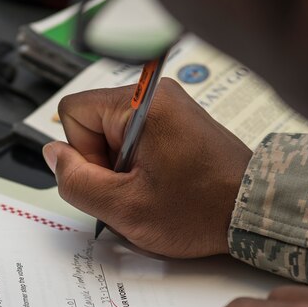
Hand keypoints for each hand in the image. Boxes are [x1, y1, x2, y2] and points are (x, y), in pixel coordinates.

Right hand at [42, 79, 252, 258]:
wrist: (254, 212)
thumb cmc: (201, 210)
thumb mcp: (124, 207)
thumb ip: (75, 180)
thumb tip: (53, 154)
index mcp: (140, 104)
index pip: (72, 112)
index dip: (82, 154)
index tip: (113, 179)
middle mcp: (156, 95)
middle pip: (93, 123)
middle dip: (104, 163)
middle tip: (136, 190)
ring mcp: (170, 107)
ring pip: (114, 135)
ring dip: (124, 168)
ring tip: (155, 190)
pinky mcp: (180, 121)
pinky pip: (139, 139)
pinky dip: (142, 165)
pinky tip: (164, 185)